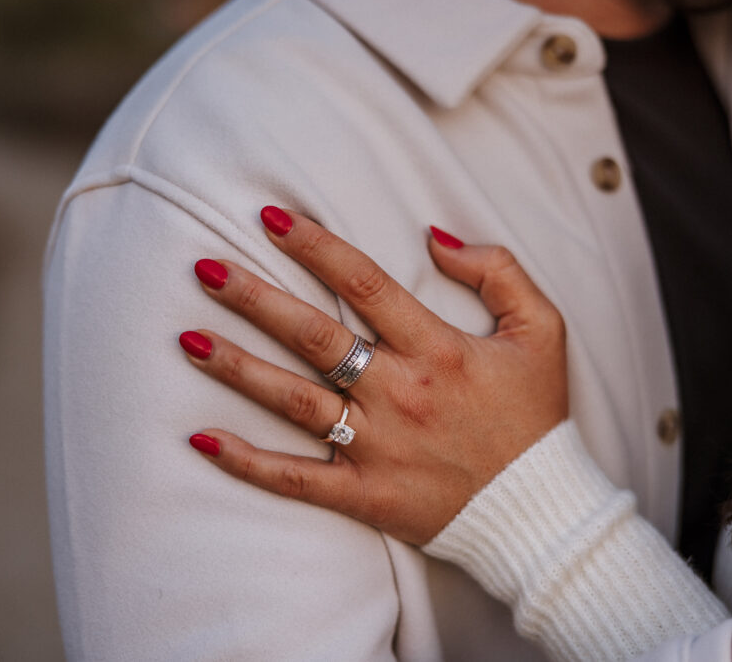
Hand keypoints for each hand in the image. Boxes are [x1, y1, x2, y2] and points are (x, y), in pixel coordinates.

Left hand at [178, 206, 567, 543]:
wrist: (539, 512)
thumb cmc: (537, 418)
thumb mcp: (543, 330)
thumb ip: (499, 270)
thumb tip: (436, 237)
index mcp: (439, 349)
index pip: (366, 283)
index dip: (316, 246)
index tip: (272, 218)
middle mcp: (400, 393)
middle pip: (314, 337)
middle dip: (256, 298)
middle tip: (204, 268)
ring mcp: (378, 447)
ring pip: (294, 400)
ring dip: (238, 368)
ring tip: (187, 338)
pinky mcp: (364, 494)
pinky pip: (296, 477)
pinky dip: (247, 461)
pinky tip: (201, 439)